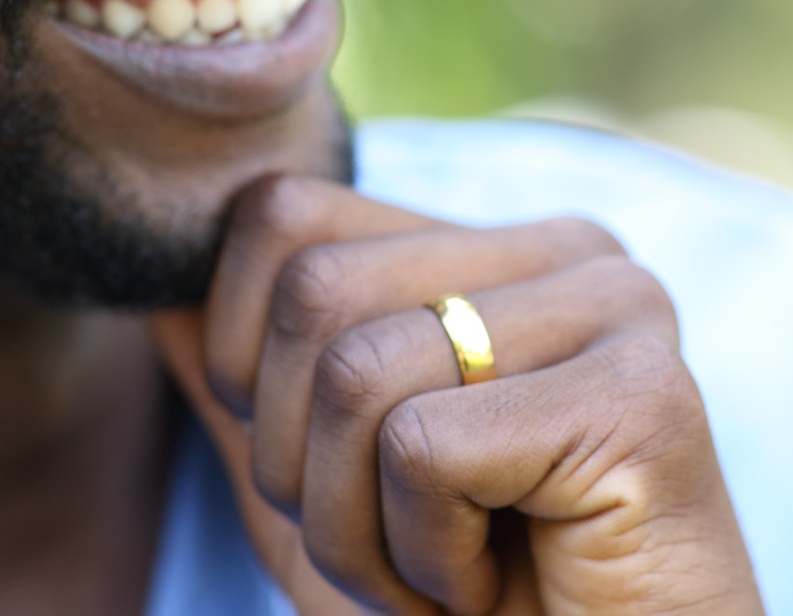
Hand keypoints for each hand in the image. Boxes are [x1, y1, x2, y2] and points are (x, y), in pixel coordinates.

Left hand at [149, 176, 763, 615]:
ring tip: (448, 573)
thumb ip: (247, 384)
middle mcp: (568, 248)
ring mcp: (618, 307)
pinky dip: (428, 556)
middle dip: (304, 466)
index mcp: (494, 246)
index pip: (282, 217)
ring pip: (358, 373)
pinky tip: (498, 586)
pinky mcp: (642, 395)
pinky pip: (425, 448)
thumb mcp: (319, 493)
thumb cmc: (467, 613)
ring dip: (361, 528)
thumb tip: (150, 286)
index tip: (345, 479)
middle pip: (309, 292)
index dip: (247, 365)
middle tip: (396, 548)